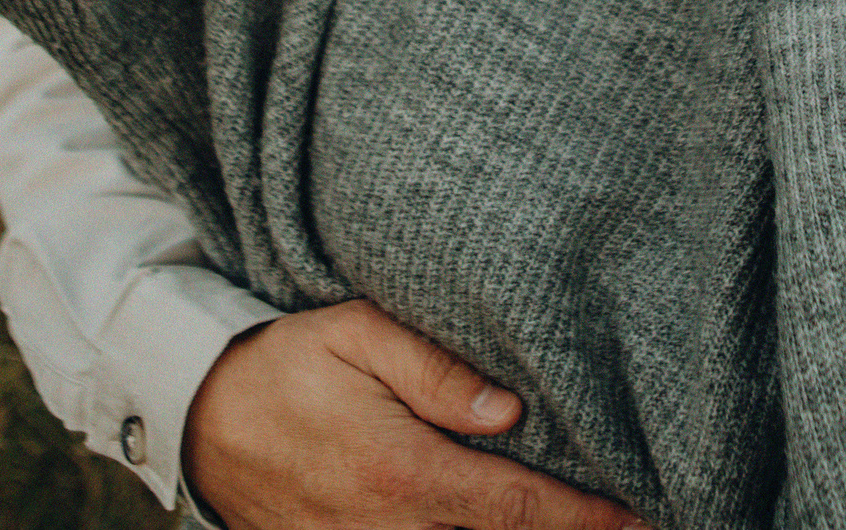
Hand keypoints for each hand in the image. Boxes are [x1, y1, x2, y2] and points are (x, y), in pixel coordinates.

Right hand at [183, 298, 645, 529]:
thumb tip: (511, 412)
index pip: (518, 510)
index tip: (644, 516)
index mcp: (401, 473)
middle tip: (637, 518)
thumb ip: (436, 370)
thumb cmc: (289, 364)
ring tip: (583, 519)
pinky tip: (505, 526)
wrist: (200, 418)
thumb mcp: (356, 334)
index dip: (589, 521)